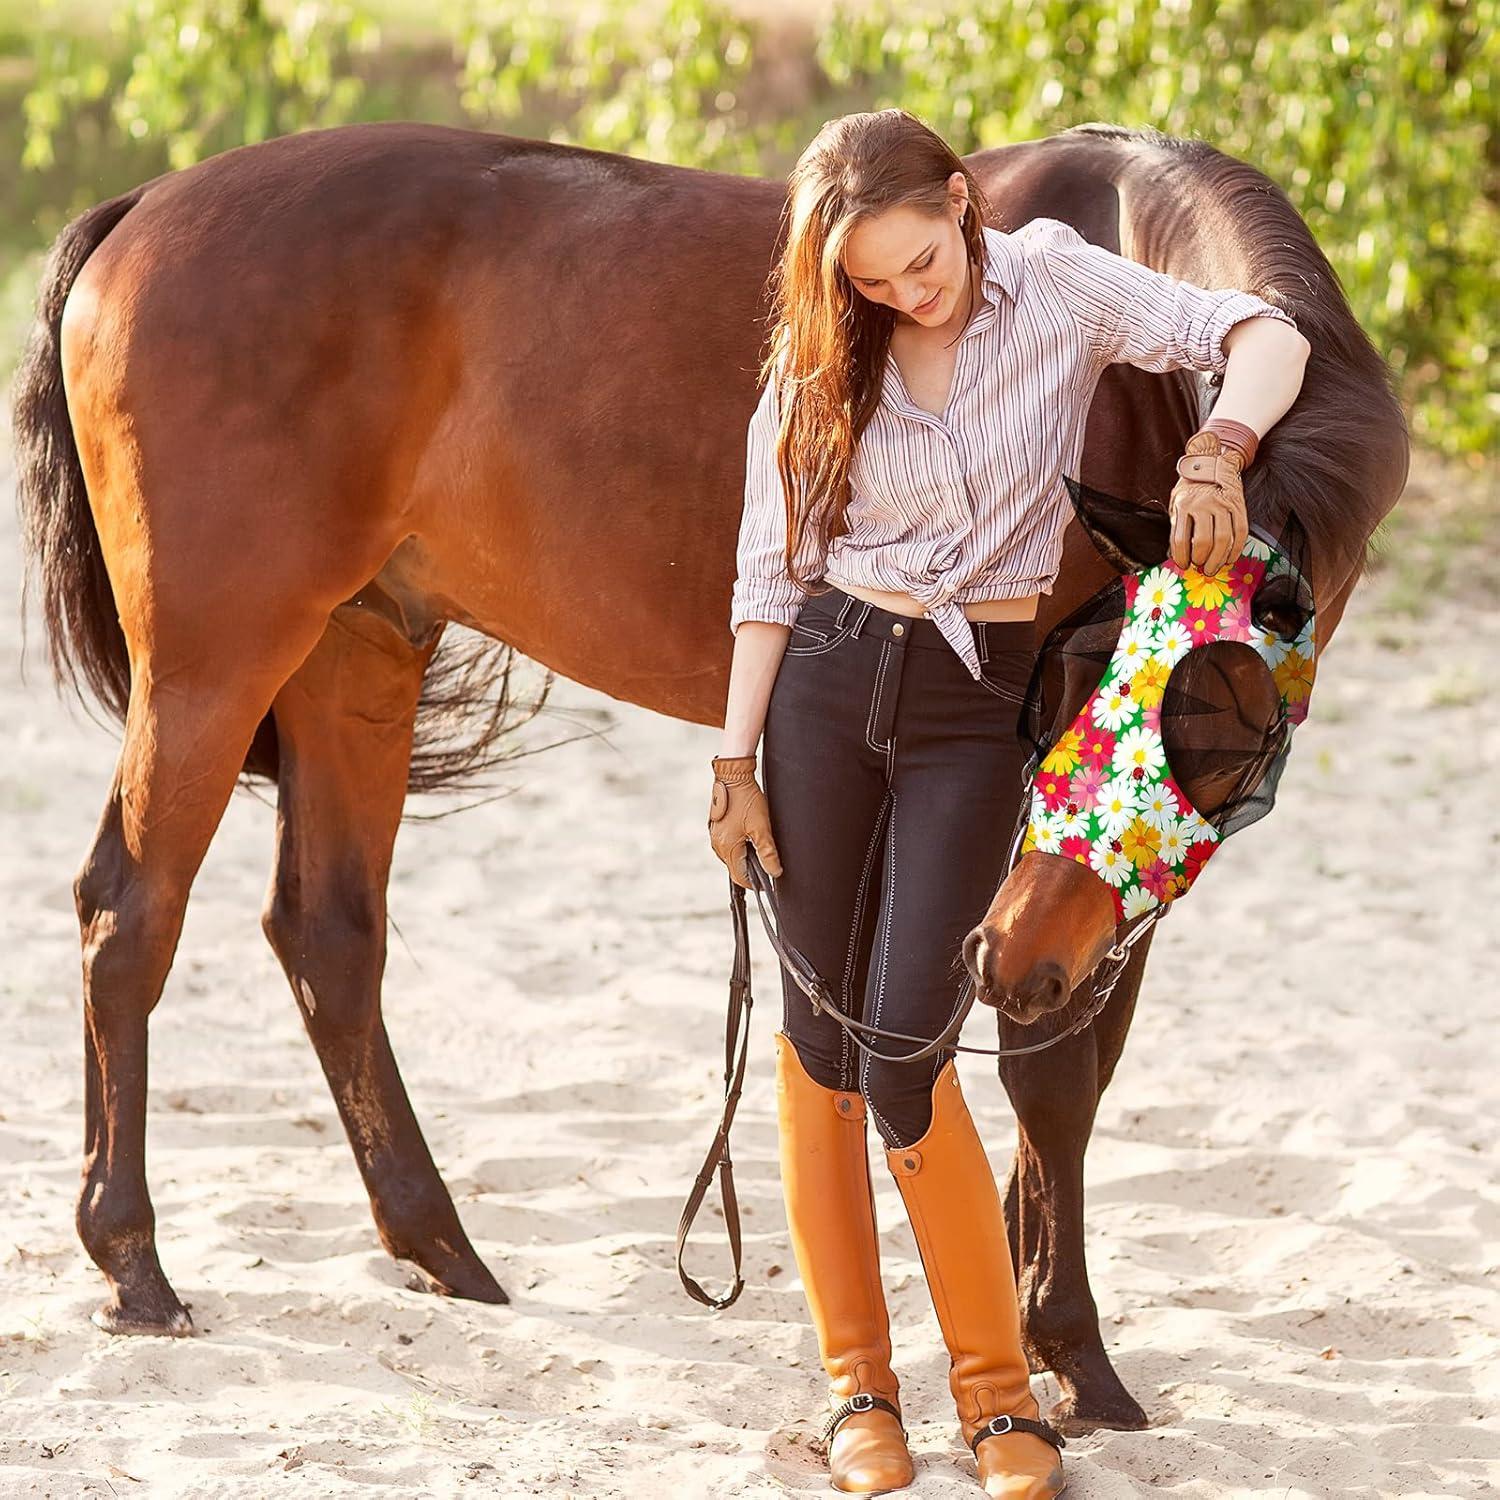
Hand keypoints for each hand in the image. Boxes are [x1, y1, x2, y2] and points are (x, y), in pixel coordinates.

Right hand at [708, 754, 782, 888]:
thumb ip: (768, 853)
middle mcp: (718, 845)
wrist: (733, 775)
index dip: (756, 883)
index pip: (740, 877)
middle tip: (769, 861)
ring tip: (761, 846)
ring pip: (733, 857)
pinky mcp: (716, 828)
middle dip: (752, 869)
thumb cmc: (746, 800)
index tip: (769, 880)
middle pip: (736, 868)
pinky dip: (740, 846)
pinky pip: (728, 845)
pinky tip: (751, 836)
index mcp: (727, 848)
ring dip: (746, 857)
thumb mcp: (762, 827)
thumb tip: (775, 873)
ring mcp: (715, 836)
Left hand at [1168, 429, 1247, 575]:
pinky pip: (1240, 532)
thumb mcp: (1176, 503)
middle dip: (1201, 561)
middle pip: (1203, 542)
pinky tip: (1229, 558)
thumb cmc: (1191, 487)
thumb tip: (1178, 555)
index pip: (1180, 540)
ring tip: (1212, 567)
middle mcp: (1204, 504)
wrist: (1212, 462)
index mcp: (1184, 505)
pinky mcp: (1238, 505)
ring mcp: (1223, 504)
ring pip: (1223, 540)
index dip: (1181, 558)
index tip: (1183, 565)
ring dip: (1218, 559)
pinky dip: (1236, 549)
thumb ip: (1177, 526)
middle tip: (1199, 568)